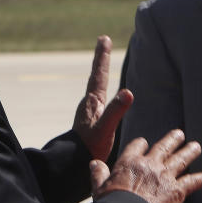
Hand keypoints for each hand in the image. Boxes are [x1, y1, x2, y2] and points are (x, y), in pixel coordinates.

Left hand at [73, 35, 132, 161]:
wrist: (73, 164)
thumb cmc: (89, 148)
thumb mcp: (105, 129)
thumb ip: (115, 111)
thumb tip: (128, 91)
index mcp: (93, 102)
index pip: (99, 74)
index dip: (102, 56)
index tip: (104, 38)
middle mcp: (90, 104)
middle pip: (97, 76)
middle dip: (101, 59)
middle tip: (103, 41)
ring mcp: (90, 112)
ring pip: (97, 87)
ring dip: (101, 74)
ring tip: (103, 65)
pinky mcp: (92, 121)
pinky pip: (100, 99)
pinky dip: (103, 90)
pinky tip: (103, 98)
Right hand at [89, 129, 201, 202]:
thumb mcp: (99, 189)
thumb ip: (98, 174)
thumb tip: (93, 163)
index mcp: (129, 162)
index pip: (138, 146)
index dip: (142, 144)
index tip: (145, 144)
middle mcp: (149, 165)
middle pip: (163, 146)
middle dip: (172, 139)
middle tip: (179, 134)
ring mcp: (164, 176)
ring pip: (181, 159)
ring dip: (190, 152)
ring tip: (196, 146)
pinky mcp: (176, 190)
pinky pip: (192, 182)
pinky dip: (201, 179)